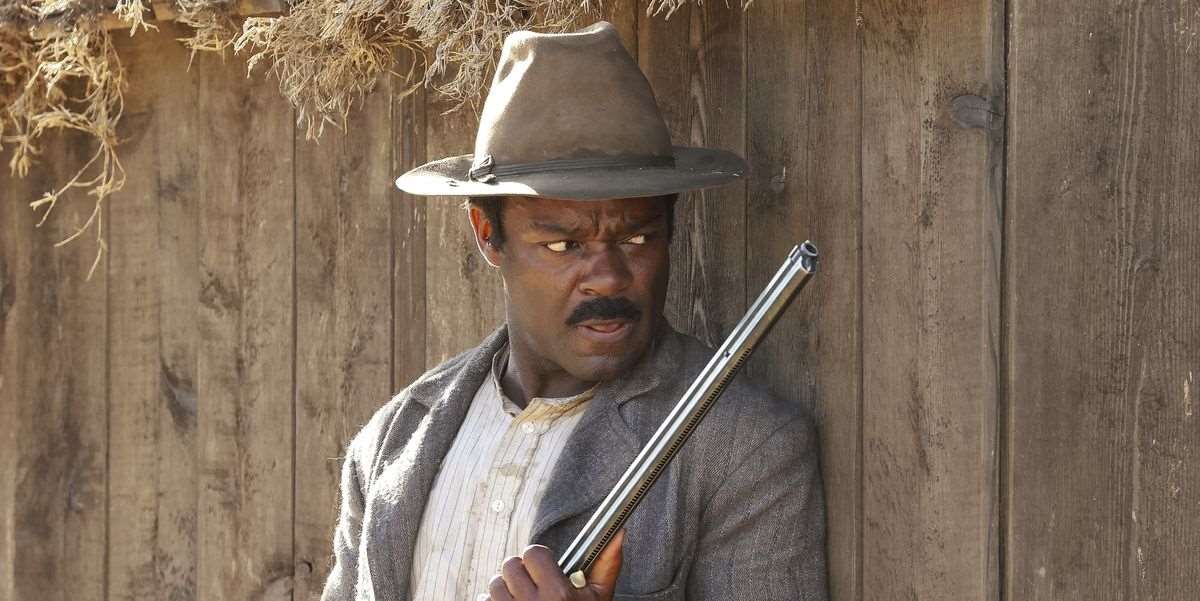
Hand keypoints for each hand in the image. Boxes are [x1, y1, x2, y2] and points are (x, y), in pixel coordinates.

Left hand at [489, 529, 624, 600]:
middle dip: (521, 572)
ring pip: (495, 583)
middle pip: (510, 565)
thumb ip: (607, 564)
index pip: (533, 553)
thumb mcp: (599, 599)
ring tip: (523, 599)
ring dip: (507, 589)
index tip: (545, 568)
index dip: (539, 559)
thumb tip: (618, 533)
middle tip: (533, 584)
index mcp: (558, 595)